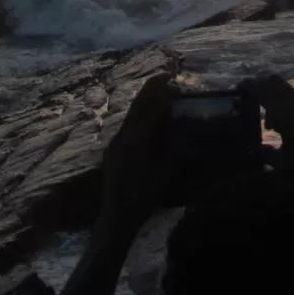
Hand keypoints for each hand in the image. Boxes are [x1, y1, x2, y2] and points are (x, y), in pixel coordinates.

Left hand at [99, 73, 171, 236]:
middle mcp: (123, 136)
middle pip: (137, 106)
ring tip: (158, 93)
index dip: (162, 92)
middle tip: (165, 77)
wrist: (116, 217)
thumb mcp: (164, 172)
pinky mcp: (114, 152)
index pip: (150, 107)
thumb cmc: (144, 197)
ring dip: (144, 102)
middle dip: (151, 90)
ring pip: (131, 115)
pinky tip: (147, 120)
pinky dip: (139, 117)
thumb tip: (179, 128)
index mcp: (136, 139)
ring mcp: (116, 143)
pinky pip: (128, 126)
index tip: (173, 79)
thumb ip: (170, 147)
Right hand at [243, 75, 293, 173]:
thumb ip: (267, 154)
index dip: (249, 86)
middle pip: (276, 83)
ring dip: (277, 102)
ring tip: (270, 127)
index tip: (237, 89)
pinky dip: (291, 109)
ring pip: (290, 94)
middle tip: (251, 104)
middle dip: (262, 89)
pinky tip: (289, 130)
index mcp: (291, 112)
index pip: (264, 89)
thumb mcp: (286, 166)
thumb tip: (254, 147)